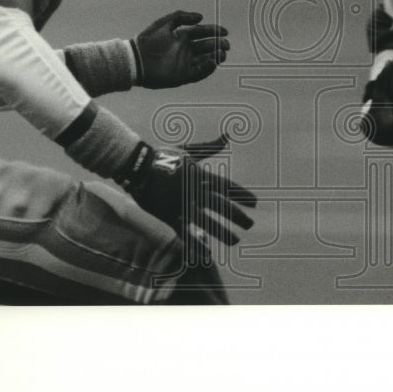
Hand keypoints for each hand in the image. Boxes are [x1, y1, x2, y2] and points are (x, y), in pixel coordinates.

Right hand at [125, 134, 256, 247]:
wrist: (137, 166)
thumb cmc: (163, 155)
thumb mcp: (189, 150)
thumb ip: (209, 147)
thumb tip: (227, 136)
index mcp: (201, 175)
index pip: (228, 187)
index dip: (243, 195)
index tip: (255, 204)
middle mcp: (195, 191)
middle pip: (222, 207)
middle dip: (238, 217)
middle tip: (250, 225)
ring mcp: (182, 205)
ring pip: (208, 223)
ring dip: (223, 233)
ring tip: (236, 240)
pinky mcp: (169, 216)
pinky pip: (185, 234)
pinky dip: (196, 245)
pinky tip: (207, 255)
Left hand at [135, 11, 228, 87]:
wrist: (135, 60)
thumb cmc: (147, 40)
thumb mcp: (163, 23)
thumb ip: (181, 17)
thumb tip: (201, 17)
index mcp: (182, 37)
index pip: (202, 33)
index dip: (214, 31)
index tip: (225, 31)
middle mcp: (186, 50)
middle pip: (207, 47)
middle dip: (218, 45)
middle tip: (226, 45)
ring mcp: (185, 63)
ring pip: (205, 60)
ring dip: (216, 57)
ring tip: (222, 54)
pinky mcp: (182, 76)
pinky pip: (198, 73)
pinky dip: (207, 69)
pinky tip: (212, 62)